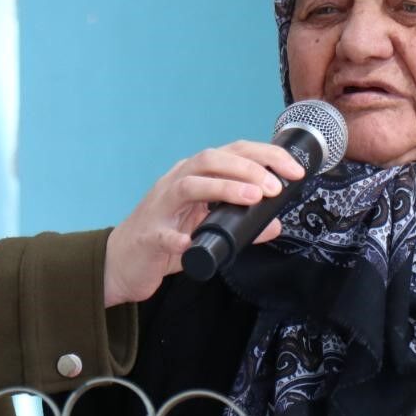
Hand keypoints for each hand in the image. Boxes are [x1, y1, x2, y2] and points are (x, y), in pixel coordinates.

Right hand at [103, 141, 306, 306]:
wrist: (121, 262)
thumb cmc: (164, 238)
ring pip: (188, 185)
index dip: (265, 156)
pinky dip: (178, 238)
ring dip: (223, 188)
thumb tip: (275, 223)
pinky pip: (163, 234)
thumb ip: (240, 225)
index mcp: (194, 176)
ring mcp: (160, 207)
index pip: (232, 153)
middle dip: (247, 168)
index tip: (294, 170)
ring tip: (252, 198)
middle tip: (275, 185)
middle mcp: (176, 183)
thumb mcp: (207, 229)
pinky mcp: (148, 236)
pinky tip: (192, 242)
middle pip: (210, 159)